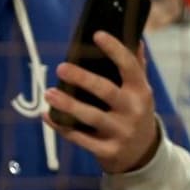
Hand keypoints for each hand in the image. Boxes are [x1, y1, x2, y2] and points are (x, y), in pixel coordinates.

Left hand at [47, 31, 161, 174]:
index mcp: (141, 91)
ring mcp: (121, 132)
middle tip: (60, 68)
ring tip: (49, 93)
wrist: (142, 155)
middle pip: (106, 91)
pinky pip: (80, 138)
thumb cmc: (134, 112)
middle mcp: (133, 111)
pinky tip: (47, 115)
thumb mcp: (140, 91)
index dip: (115, 50)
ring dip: (68, 105)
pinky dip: (62, 126)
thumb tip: (136, 39)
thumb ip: (136, 66)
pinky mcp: (108, 150)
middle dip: (83, 79)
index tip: (97, 35)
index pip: (130, 67)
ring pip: (91, 117)